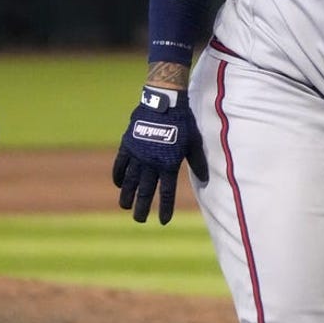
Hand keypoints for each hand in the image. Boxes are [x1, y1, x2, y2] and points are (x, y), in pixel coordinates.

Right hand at [113, 85, 207, 223]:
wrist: (164, 101)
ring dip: (127, 195)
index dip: (165, 208)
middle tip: (139, 220)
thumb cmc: (182, 121)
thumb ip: (197, 162)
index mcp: (169, 164)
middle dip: (142, 207)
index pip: (166, 192)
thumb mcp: (193, 143)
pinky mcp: (128, 144)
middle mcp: (151, 163)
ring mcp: (138, 154)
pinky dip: (118, 175)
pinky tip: (118, 184)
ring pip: (130, 180)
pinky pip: (120, 164)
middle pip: (145, 190)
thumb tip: (205, 179)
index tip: (163, 221)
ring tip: (125, 207)